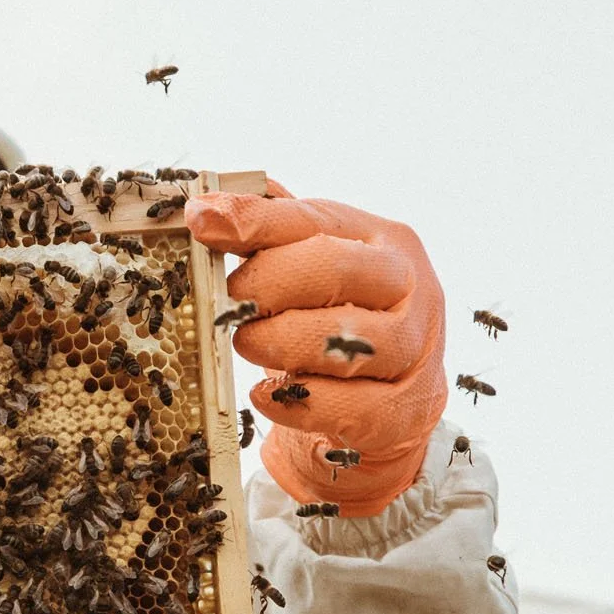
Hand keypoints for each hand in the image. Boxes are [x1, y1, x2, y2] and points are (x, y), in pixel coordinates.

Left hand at [187, 182, 447, 516]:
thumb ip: (268, 235)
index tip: (199, 220)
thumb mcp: (312, 268)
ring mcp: (414, 349)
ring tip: (250, 344)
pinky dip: (293, 404)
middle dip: (265, 285)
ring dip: (278, 344)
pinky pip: (342, 406)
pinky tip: (267, 395)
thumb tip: (207, 205)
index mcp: (383, 239)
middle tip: (231, 304)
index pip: (312, 219)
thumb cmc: (337, 319)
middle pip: (331, 269)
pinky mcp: (403, 408)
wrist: (389, 400)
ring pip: (340, 341)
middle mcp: (409, 286)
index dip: (252, 220)